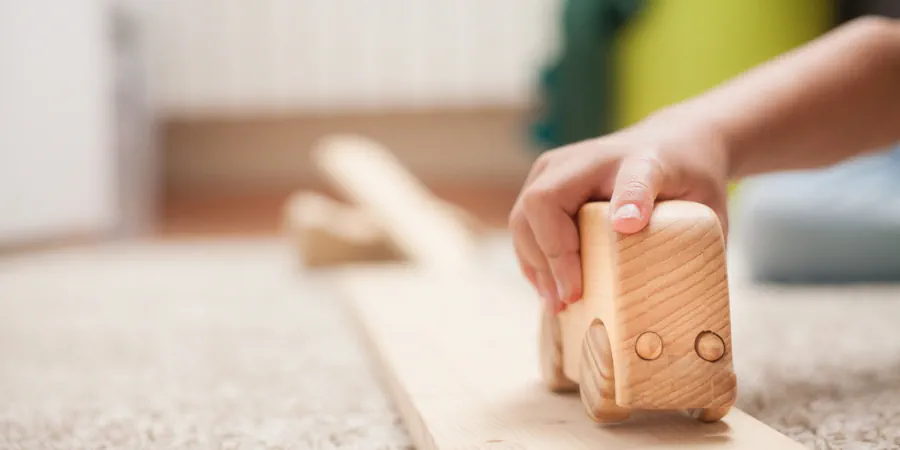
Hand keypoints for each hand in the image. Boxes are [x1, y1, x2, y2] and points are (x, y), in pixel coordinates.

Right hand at [509, 115, 731, 312]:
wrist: (671, 142)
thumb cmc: (688, 180)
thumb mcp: (707, 204)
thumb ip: (698, 241)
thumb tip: (674, 297)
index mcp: (643, 161)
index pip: (634, 179)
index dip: (628, 202)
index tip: (630, 227)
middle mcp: (589, 157)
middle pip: (544, 202)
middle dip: (552, 256)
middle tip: (571, 298)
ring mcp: (556, 166)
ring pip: (524, 216)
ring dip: (535, 263)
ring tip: (556, 302)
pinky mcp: (541, 180)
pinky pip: (522, 223)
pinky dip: (531, 258)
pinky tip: (547, 286)